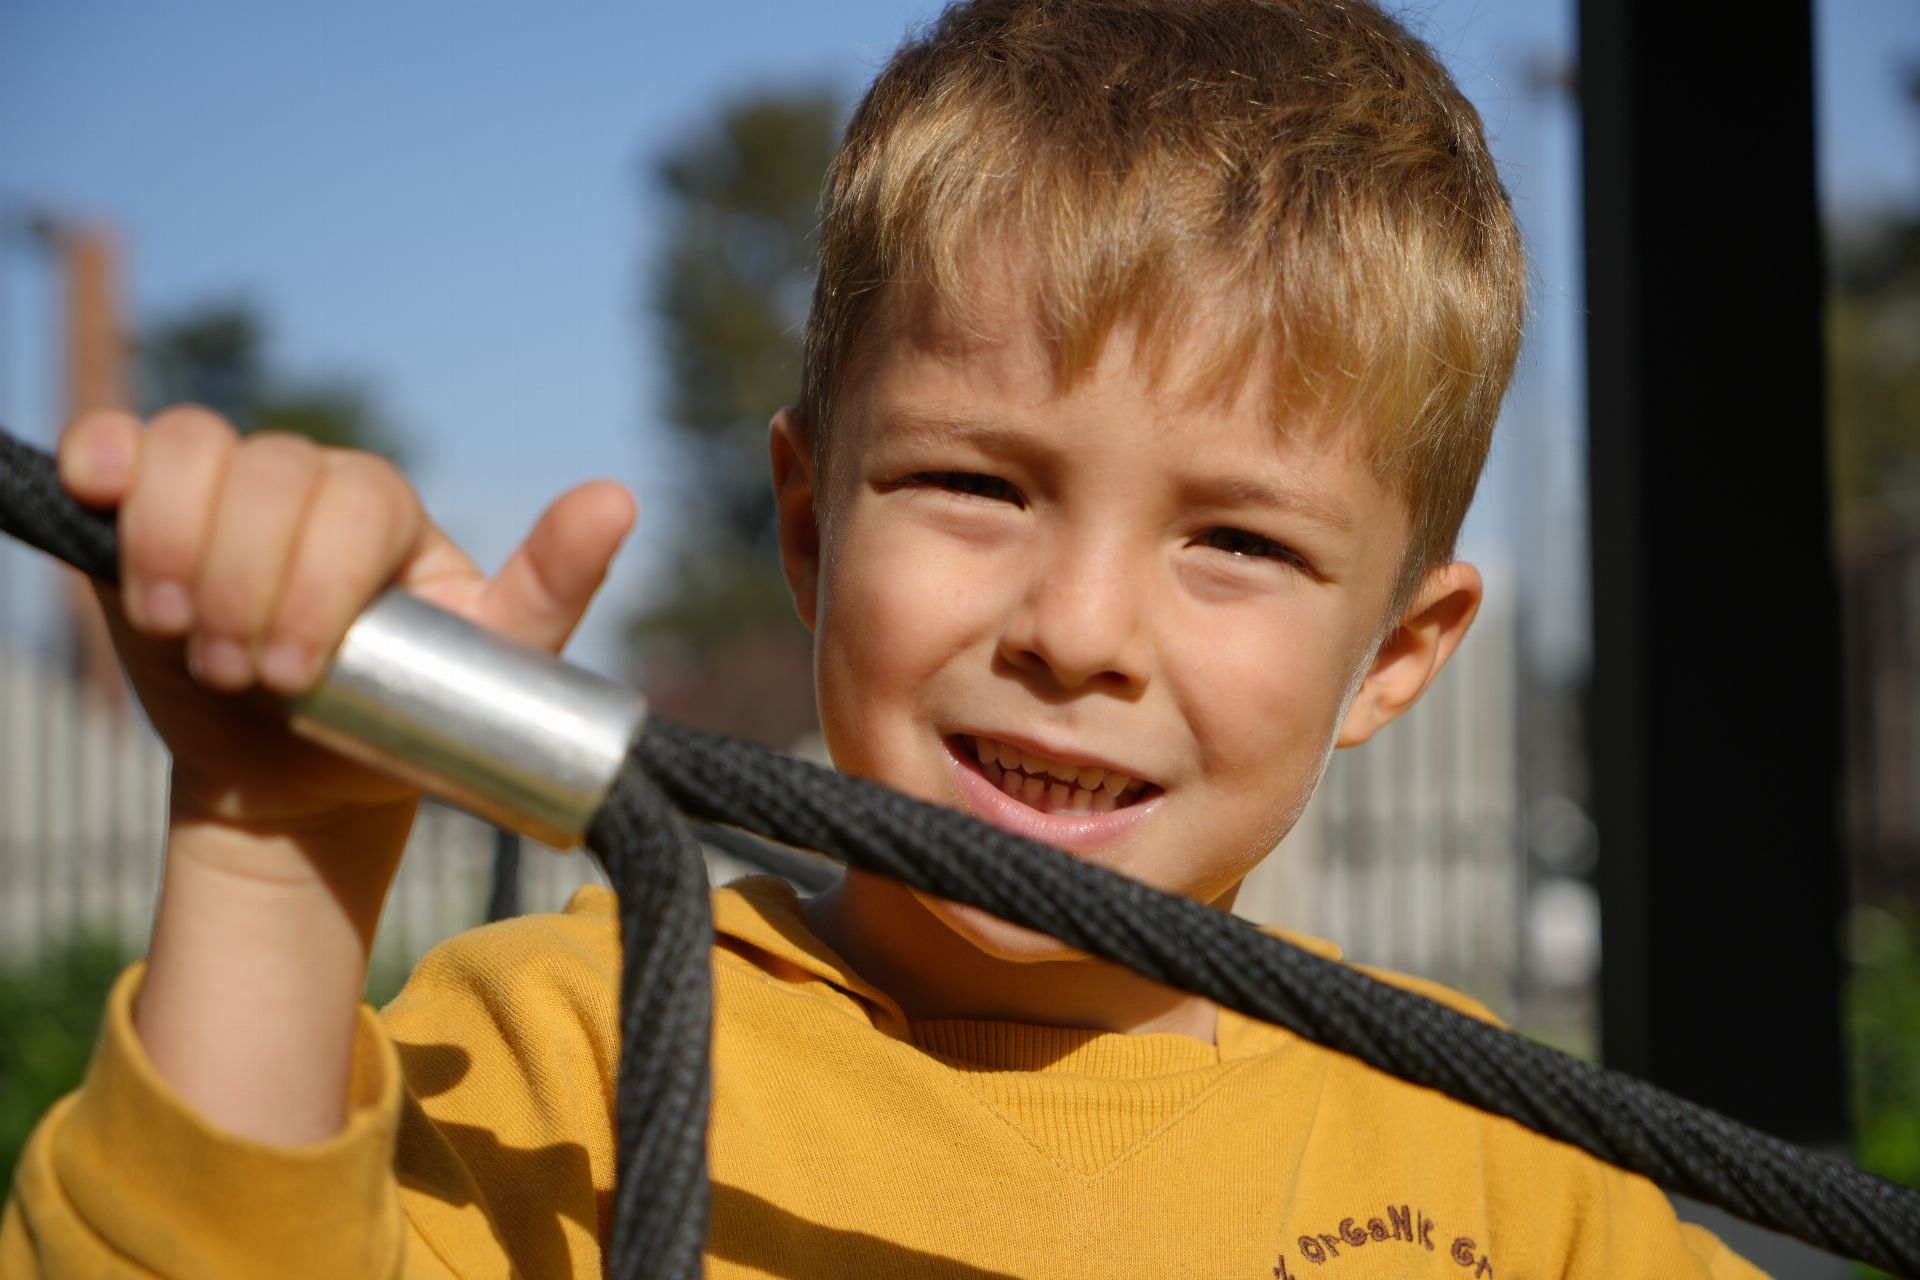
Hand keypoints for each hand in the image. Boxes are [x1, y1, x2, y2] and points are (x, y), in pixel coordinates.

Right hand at [57, 405, 636, 838]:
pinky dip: (104, 459)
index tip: (301, 677)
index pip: (350, 500)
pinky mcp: (149, 508)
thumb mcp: (493, 666)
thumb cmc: (405, 721)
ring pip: (191, 453)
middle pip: (268, 477)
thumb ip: (551, 586)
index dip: (315, 585)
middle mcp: (307, 481)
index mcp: (387, 509)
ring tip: (190, 636)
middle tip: (248, 675)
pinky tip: (99, 496)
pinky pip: (123, 441)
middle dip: (247, 588)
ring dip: (176, 551)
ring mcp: (227, 489)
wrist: (302, 779)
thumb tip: (620, 498)